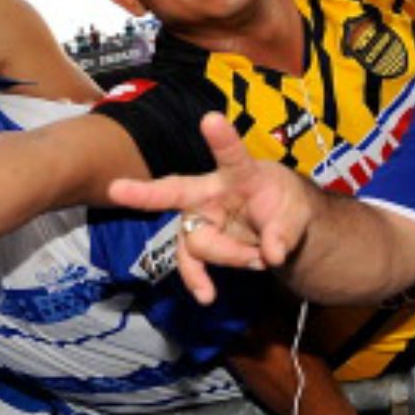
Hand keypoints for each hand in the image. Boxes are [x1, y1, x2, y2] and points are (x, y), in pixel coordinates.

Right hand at [107, 113, 310, 304]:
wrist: (278, 226)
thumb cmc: (284, 206)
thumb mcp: (298, 215)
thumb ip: (285, 232)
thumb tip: (272, 255)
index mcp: (238, 173)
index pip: (230, 154)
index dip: (221, 138)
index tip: (211, 119)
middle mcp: (209, 192)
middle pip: (174, 193)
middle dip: (143, 193)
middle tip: (116, 191)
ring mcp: (199, 218)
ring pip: (197, 242)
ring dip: (231, 257)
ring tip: (260, 258)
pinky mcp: (198, 242)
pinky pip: (190, 264)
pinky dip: (198, 280)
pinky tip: (207, 295)